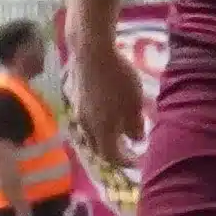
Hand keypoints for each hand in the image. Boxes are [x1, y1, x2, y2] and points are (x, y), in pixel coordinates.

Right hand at [74, 36, 143, 177]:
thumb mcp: (134, 103)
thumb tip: (136, 140)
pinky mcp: (76, 99)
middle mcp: (86, 125)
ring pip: (88, 135)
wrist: (91, 53)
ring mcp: (78, 112)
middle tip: (127, 151)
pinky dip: (96, 126)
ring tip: (116, 135)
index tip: (138, 162)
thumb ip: (135, 125)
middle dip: (112, 153)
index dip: (124, 162)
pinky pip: (85, 121)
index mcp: (102, 130)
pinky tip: (105, 115)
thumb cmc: (118, 79)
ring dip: (102, 140)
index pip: (111, 156)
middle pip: (97, 148)